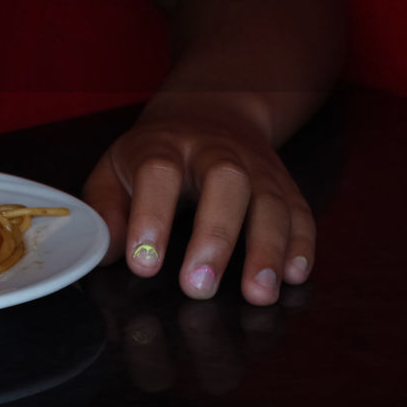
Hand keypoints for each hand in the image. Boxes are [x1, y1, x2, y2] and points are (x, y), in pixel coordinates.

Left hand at [83, 105, 314, 304]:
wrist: (209, 111)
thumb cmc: (153, 154)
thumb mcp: (115, 169)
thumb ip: (105, 209)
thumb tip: (104, 253)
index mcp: (164, 145)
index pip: (158, 172)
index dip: (151, 217)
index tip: (144, 265)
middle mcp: (215, 150)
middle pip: (225, 181)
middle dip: (215, 236)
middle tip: (199, 286)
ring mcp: (256, 166)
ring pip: (270, 199)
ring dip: (268, 248)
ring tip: (258, 294)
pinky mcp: (285, 184)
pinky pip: (300, 211)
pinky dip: (302, 244)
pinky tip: (295, 276)